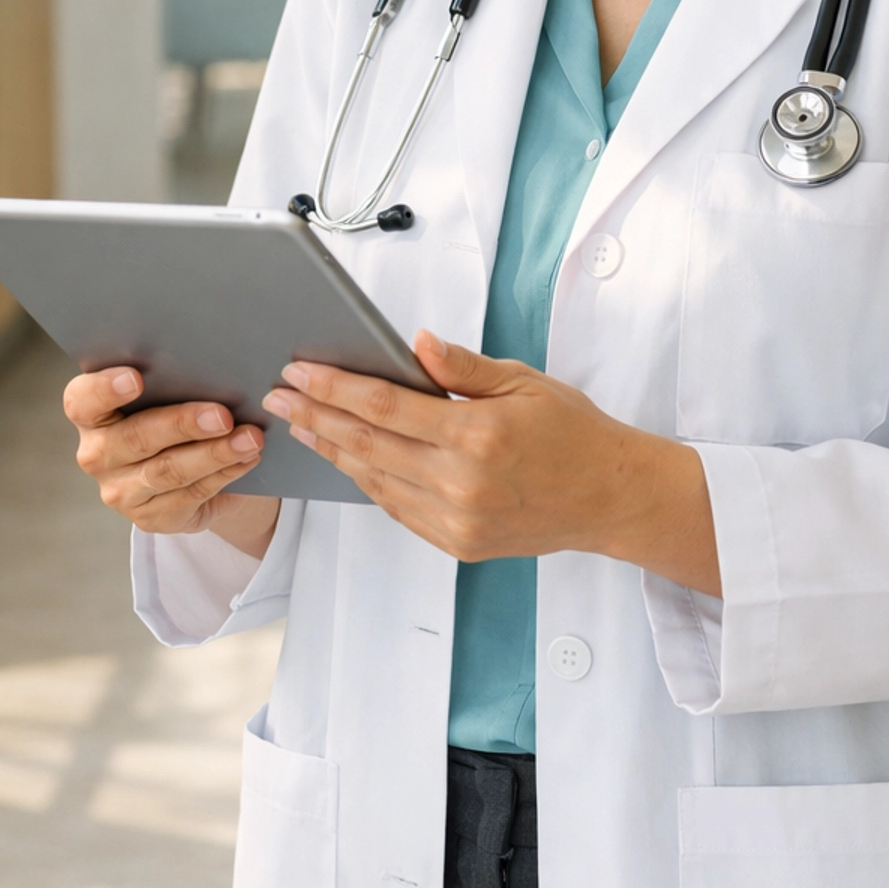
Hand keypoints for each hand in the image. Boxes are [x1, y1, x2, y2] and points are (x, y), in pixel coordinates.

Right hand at [64, 369, 280, 553]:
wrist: (188, 463)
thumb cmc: (172, 410)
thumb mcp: (165, 392)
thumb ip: (172, 378)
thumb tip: (212, 364)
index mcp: (90, 413)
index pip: (82, 399)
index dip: (105, 388)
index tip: (137, 377)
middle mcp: (97, 454)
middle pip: (136, 437)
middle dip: (183, 424)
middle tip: (222, 415)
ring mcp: (120, 491)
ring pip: (168, 471)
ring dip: (214, 454)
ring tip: (250, 439)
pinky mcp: (149, 518)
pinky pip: (190, 495)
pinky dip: (223, 474)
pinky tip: (246, 459)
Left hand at [261, 334, 719, 593]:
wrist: (611, 498)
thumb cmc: (573, 431)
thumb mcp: (524, 381)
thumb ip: (463, 367)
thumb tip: (416, 344)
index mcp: (476, 434)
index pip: (384, 405)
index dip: (333, 387)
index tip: (298, 371)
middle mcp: (461, 482)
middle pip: (366, 444)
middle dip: (315, 416)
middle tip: (278, 395)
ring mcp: (457, 519)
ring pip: (374, 480)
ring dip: (332, 449)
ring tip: (301, 424)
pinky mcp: (457, 543)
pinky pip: (396, 508)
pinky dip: (367, 480)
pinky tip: (348, 458)